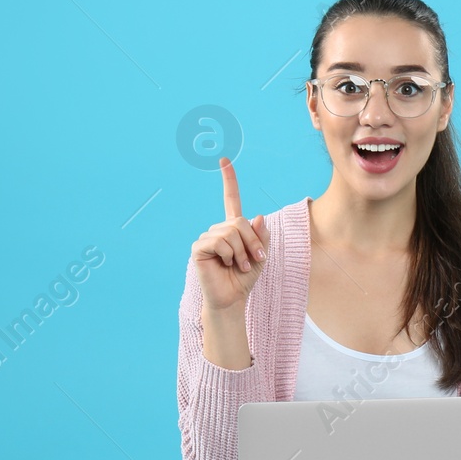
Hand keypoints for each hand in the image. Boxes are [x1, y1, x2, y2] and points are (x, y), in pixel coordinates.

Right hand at [190, 157, 270, 312]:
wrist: (232, 299)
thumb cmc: (244, 278)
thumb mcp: (261, 255)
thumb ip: (261, 236)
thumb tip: (258, 216)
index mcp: (232, 228)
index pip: (230, 199)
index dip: (229, 180)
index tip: (224, 160)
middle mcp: (218, 229)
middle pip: (240, 221)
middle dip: (252, 242)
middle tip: (254, 260)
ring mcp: (208, 237)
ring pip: (232, 232)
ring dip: (242, 252)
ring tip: (240, 266)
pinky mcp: (199, 247)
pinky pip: (220, 241)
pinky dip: (229, 255)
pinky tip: (226, 265)